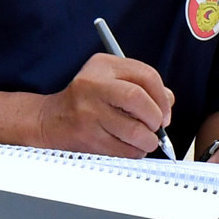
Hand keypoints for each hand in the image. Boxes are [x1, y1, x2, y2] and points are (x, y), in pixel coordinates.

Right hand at [37, 53, 172, 156]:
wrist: (50, 120)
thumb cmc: (88, 101)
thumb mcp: (111, 81)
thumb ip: (142, 86)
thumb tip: (167, 102)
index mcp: (103, 66)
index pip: (146, 75)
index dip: (162, 97)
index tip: (165, 112)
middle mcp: (93, 85)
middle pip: (138, 98)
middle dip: (155, 117)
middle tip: (156, 127)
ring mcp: (88, 112)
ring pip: (135, 130)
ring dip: (148, 140)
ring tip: (145, 140)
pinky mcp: (87, 137)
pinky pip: (124, 150)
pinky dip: (135, 152)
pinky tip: (129, 147)